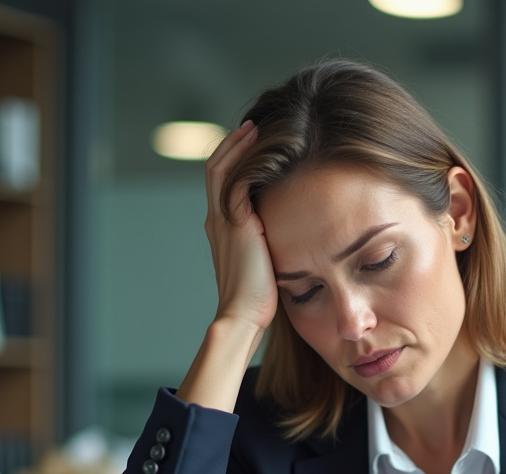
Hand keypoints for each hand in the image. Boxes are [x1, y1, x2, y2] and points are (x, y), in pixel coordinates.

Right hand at [203, 120, 277, 332]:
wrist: (244, 315)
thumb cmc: (258, 299)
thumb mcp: (263, 263)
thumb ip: (268, 244)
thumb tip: (289, 235)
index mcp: (222, 229)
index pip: (221, 184)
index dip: (233, 161)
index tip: (253, 144)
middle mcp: (217, 220)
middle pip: (216, 168)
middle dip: (233, 145)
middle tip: (254, 126)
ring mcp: (223, 220)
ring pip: (221, 168)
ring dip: (238, 145)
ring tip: (256, 128)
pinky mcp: (236, 222)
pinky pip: (234, 178)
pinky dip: (245, 159)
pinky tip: (264, 147)